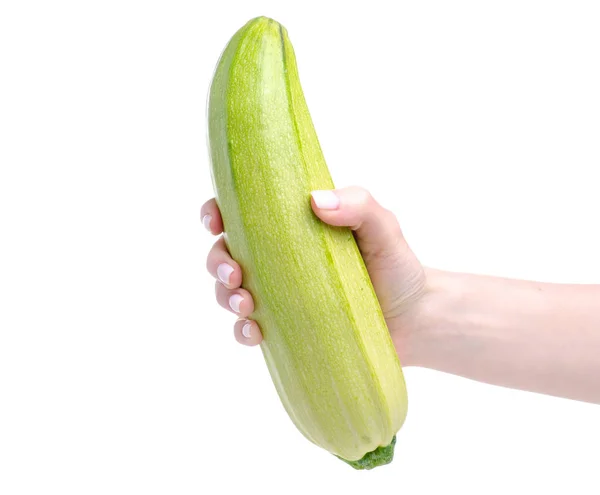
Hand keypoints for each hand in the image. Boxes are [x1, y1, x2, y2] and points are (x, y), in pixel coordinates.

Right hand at [201, 187, 426, 365]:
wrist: (414, 320)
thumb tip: (316, 201)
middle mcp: (278, 260)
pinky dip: (241, 331)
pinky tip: (255, 332)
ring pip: (229, 292)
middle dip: (218, 262)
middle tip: (236, 274)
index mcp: (292, 228)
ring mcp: (279, 296)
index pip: (242, 213)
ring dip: (226, 297)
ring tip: (246, 305)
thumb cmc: (396, 267)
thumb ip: (358, 205)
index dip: (216, 213)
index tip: (215, 221)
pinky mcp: (285, 330)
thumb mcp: (383, 229)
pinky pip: (248, 330)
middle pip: (224, 253)